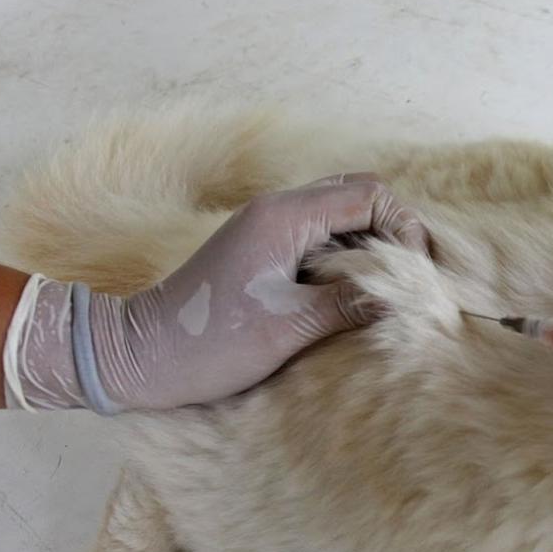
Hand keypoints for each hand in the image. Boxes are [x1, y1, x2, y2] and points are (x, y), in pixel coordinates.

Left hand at [95, 173, 428, 409]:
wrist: (137, 357)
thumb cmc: (209, 343)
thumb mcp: (290, 326)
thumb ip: (353, 302)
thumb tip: (407, 296)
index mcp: (285, 217)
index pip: (369, 195)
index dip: (404, 228)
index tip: (415, 273)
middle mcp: (277, 210)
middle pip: (358, 195)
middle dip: (392, 231)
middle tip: (408, 278)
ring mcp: (267, 227)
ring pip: (339, 215)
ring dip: (369, 245)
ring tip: (385, 289)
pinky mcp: (261, 249)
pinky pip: (319, 237)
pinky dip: (344, 257)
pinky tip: (351, 294)